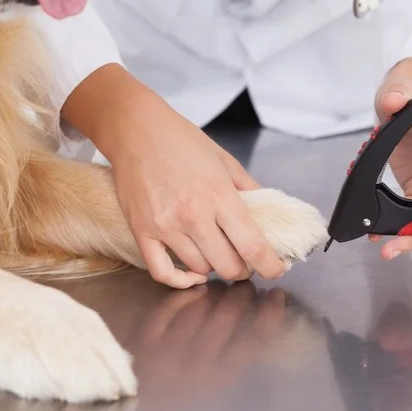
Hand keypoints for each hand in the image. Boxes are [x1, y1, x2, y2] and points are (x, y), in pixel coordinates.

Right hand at [63, 64, 285, 287]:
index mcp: (218, 195)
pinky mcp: (142, 232)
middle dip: (243, 268)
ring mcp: (165, 226)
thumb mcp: (224, 159)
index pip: (252, 246)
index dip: (270, 265)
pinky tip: (192, 275)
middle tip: (244, 260)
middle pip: (228, 266)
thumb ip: (249, 190)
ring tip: (216, 252)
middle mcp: (193, 215)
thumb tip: (267, 216)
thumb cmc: (181, 140)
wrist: (135, 129)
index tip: (275, 269)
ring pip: (200, 269)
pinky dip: (181, 281)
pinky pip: (162, 273)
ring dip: (214, 267)